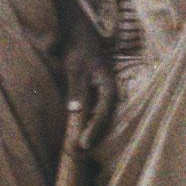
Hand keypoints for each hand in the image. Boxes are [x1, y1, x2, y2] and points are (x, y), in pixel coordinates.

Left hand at [65, 31, 116, 149]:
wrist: (80, 33)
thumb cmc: (78, 48)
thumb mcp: (75, 68)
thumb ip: (77, 89)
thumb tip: (76, 111)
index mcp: (109, 85)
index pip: (104, 114)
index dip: (94, 130)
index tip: (82, 144)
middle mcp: (111, 91)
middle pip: (105, 119)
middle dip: (94, 136)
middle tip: (79, 152)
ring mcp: (105, 92)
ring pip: (102, 117)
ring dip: (91, 131)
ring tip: (79, 147)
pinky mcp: (98, 93)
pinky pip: (97, 112)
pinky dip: (89, 122)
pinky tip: (80, 131)